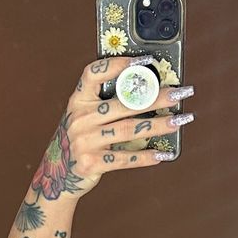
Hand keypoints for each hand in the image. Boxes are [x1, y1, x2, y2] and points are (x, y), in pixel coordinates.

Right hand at [38, 55, 193, 200]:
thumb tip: (147, 90)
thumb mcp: (83, 117)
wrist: (57, 175)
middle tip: (180, 93)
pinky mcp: (91, 163)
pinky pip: (125, 159)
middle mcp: (79, 118)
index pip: (94, 73)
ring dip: (158, 125)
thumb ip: (104, 103)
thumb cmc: (80, 139)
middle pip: (123, 103)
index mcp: (78, 101)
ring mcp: (84, 141)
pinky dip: (146, 156)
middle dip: (156, 97)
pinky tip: (163, 154)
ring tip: (179, 121)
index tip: (145, 61)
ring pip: (129, 129)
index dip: (118, 64)